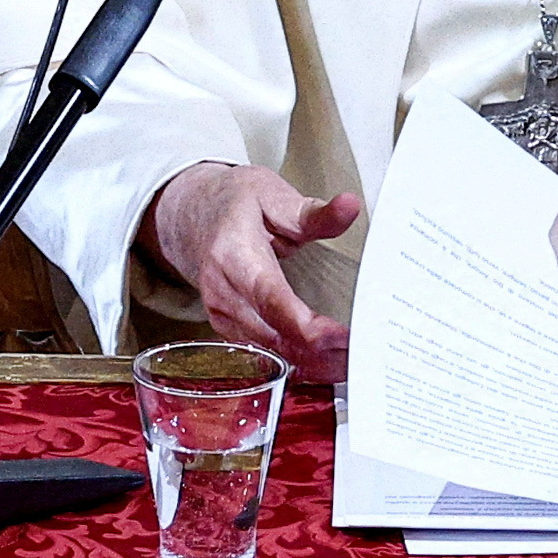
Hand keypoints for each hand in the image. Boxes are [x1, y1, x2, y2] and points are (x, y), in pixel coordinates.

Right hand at [142, 162, 364, 380]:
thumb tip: (350, 206)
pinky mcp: (226, 326)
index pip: (270, 300)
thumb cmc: (234, 203)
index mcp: (233, 255)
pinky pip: (264, 352)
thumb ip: (315, 212)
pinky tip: (326, 362)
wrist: (191, 214)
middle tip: (366, 356)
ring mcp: (221, 313)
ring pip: (271, 351)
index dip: (308, 326)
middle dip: (322, 352)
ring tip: (354, 363)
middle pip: (274, 336)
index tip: (344, 337)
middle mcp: (222, 291)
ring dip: (314, 362)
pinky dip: (297, 360)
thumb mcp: (274, 195)